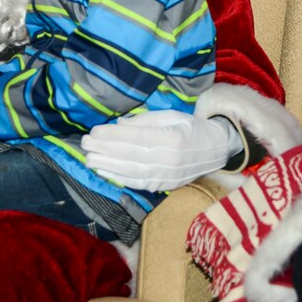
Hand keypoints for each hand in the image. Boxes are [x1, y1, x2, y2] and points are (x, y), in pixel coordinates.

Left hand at [80, 110, 243, 191]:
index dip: (113, 135)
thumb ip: (144, 120)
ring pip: (131, 171)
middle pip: (130, 155)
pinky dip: (119, 178)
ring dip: (107, 166)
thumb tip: (118, 124)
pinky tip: (105, 172)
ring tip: (89, 159)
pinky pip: (138, 183)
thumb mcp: (171, 115)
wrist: (217, 149)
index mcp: (172, 138)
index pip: (136, 137)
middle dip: (105, 149)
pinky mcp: (165, 186)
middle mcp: (169, 159)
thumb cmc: (191, 127)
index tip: (94, 131)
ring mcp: (167, 176)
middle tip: (84, 144)